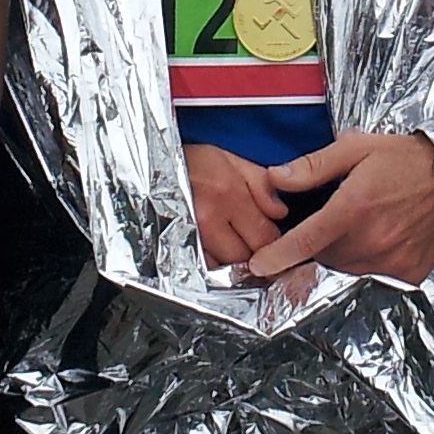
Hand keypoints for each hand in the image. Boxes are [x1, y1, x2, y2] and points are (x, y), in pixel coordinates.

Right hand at [184, 139, 289, 267]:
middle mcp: (209, 220)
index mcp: (229, 196)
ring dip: (234, 267)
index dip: (275, 244)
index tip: (274, 241)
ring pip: (224, 271)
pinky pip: (201, 272)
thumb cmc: (194, 162)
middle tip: (254, 247)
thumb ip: (262, 185)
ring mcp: (189, 237)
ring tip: (235, 253)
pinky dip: (213, 270)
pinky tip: (217, 257)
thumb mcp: (233, 161)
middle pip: (245, 260)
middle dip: (255, 257)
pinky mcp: (173, 248)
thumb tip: (281, 212)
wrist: (152, 163)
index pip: (265, 238)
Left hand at [246, 132, 433, 283]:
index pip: (305, 241)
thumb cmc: (405, 158)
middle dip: (319, 244)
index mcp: (353, 208)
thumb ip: (313, 166)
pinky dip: (371, 263)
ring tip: (362, 225)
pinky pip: (375, 277)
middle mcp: (371, 240)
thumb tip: (275, 178)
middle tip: (336, 220)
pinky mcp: (409, 273)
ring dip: (344, 254)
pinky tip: (382, 238)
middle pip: (325, 257)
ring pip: (348, 269)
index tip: (258, 266)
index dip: (278, 256)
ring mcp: (392, 261)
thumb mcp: (356, 148)